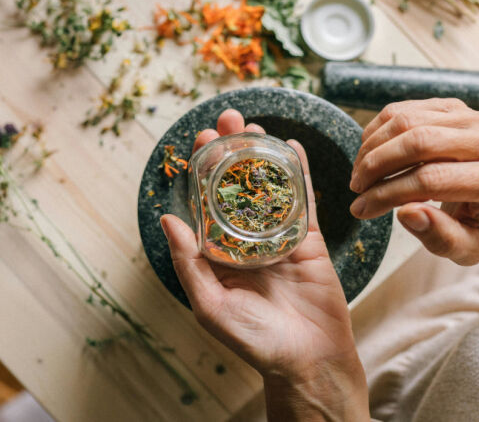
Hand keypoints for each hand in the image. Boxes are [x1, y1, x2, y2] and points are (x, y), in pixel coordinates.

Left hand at [161, 109, 367, 420]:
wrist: (308, 359)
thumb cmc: (254, 340)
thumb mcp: (210, 304)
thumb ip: (190, 262)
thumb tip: (168, 219)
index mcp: (221, 254)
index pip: (208, 202)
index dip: (204, 170)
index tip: (200, 140)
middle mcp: (248, 241)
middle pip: (239, 186)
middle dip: (232, 151)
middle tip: (228, 119)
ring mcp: (280, 237)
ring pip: (270, 186)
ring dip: (263, 154)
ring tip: (255, 124)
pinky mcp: (310, 240)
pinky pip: (305, 201)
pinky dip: (300, 173)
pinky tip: (293, 147)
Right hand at [349, 98, 478, 265]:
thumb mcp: (469, 246)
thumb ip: (441, 238)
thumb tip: (407, 214)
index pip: (432, 180)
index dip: (388, 194)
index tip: (361, 209)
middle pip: (419, 142)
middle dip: (376, 166)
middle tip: (356, 188)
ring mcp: (473, 117)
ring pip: (408, 121)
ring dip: (372, 147)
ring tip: (360, 174)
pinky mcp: (453, 106)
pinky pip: (405, 110)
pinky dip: (378, 131)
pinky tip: (370, 154)